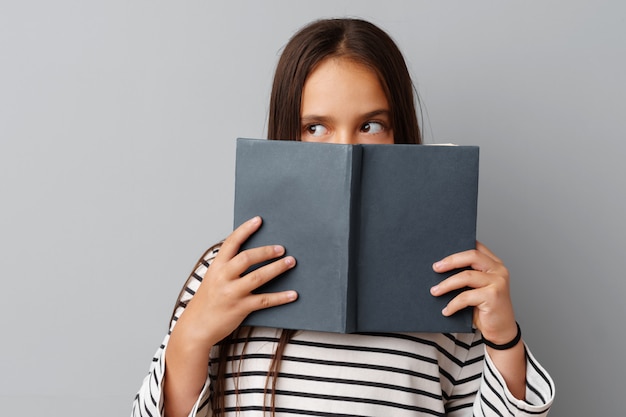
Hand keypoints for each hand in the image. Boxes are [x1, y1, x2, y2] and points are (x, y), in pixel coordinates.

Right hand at [179, 216, 297, 347]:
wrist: (195, 327)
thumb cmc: (207, 301)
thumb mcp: (213, 279)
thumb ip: (228, 267)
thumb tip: (252, 255)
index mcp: (216, 267)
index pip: (231, 242)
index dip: (245, 230)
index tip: (258, 220)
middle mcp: (223, 277)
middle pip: (247, 258)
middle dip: (266, 251)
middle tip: (281, 247)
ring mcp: (232, 293)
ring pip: (258, 277)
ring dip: (277, 268)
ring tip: (291, 262)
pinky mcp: (240, 308)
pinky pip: (264, 300)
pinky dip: (281, 297)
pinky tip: (293, 294)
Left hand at [430, 241, 517, 343]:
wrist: (501, 330)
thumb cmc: (486, 308)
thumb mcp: (477, 287)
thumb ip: (468, 275)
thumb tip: (441, 267)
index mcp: (495, 264)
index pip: (477, 247)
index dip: (459, 246)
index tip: (441, 250)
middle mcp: (499, 270)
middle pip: (472, 256)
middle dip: (450, 261)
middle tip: (435, 268)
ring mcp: (498, 282)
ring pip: (465, 277)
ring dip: (446, 285)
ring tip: (434, 291)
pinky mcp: (493, 296)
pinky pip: (466, 297)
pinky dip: (453, 304)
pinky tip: (446, 310)